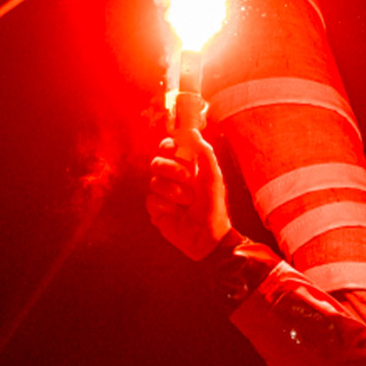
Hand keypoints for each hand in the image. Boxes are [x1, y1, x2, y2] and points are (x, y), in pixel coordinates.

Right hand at [147, 128, 231, 260]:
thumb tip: (191, 130)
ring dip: (174, 191)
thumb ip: (203, 152)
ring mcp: (162, 194)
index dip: (167, 146)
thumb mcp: (212, 176)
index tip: (171, 147)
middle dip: (171, 169)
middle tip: (187, 179)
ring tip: (187, 202)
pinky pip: (151, 200)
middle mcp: (172, 179)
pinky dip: (166, 206)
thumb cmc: (214, 206)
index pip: (168, 149)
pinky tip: (177, 213)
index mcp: (186, 167)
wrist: (209, 235)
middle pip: (157, 162)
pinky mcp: (156, 210)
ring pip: (154, 182)